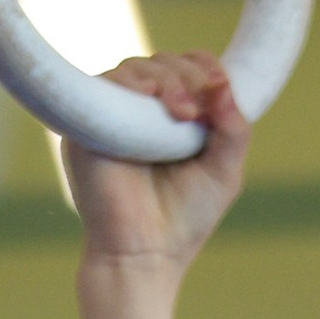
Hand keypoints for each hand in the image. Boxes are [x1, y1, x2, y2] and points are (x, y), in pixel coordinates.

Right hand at [66, 53, 248, 273]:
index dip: (203, 68)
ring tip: (183, 112)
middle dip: (187, 76)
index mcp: (172, 118)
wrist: (143, 255)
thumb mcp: (223, 172)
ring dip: (165, 80)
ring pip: (135, 68)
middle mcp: (140, 112)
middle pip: (163, 63)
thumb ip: (234, 130)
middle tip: (196, 111)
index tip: (219, 85)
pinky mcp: (85, 125)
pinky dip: (129, 82)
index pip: (187, 68)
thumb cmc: (184, 220)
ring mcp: (111, 116)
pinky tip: (149, 96)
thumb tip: (225, 82)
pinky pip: (104, 83)